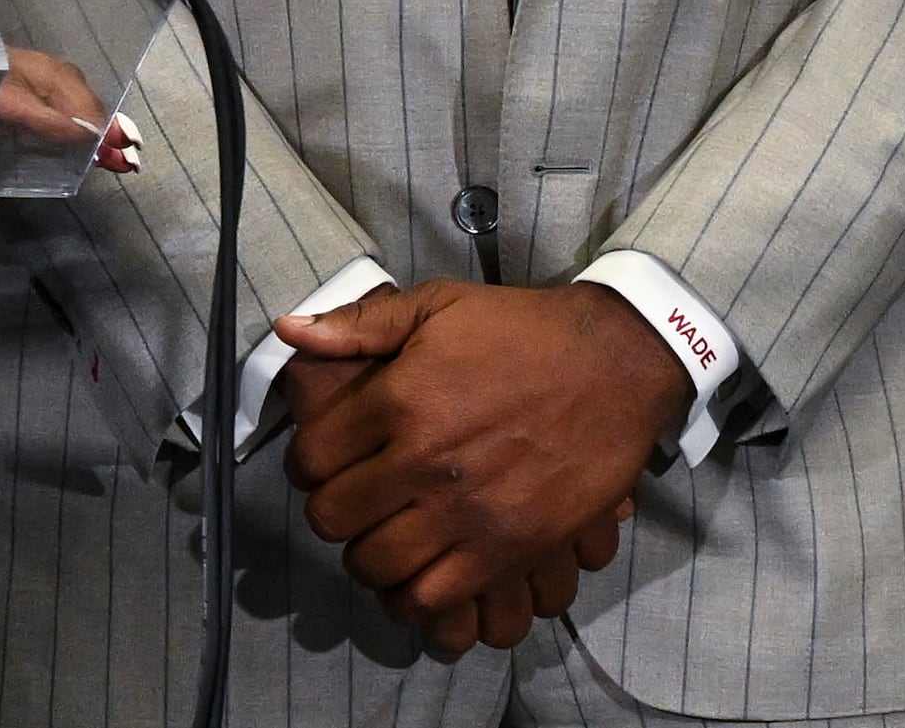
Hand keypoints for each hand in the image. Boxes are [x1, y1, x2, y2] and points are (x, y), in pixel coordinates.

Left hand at [0, 0, 138, 172]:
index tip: (78, 135)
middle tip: (120, 149)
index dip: (39, 110)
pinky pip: (39, 98)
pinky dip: (73, 118)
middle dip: (85, 111)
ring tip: (123, 150)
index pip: (2, 84)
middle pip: (44, 77)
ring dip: (88, 114)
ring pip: (50, 84)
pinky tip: (96, 145)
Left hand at [280, 280, 673, 654]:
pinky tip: (422, 572)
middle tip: (351, 505)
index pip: (312, 460)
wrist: (614, 364)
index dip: (307, 466)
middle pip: (336, 519)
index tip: (323, 465)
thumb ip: (358, 324)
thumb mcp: (434, 307)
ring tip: (382, 540)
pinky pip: (442, 595)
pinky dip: (419, 596)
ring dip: (369, 559)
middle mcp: (428, 462)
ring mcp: (473, 511)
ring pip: (382, 566)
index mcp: (400, 402)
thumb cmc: (519, 332)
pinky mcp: (517, 546)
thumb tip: (290, 330)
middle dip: (332, 514)